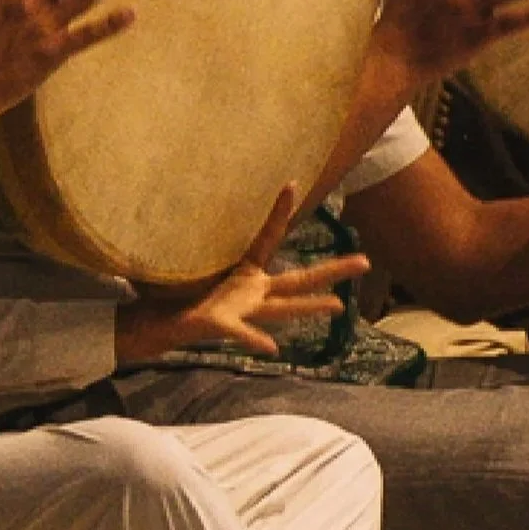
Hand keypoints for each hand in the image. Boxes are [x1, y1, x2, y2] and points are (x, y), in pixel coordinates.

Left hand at [115, 185, 369, 360]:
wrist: (164, 324)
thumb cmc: (181, 292)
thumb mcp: (195, 262)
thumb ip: (200, 241)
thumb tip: (184, 202)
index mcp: (248, 272)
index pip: (269, 235)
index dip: (279, 210)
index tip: (291, 182)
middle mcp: (254, 291)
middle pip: (299, 278)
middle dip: (331, 270)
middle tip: (365, 261)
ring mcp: (243, 309)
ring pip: (282, 307)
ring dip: (308, 306)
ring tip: (336, 305)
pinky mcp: (223, 324)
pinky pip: (240, 331)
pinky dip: (254, 337)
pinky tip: (272, 348)